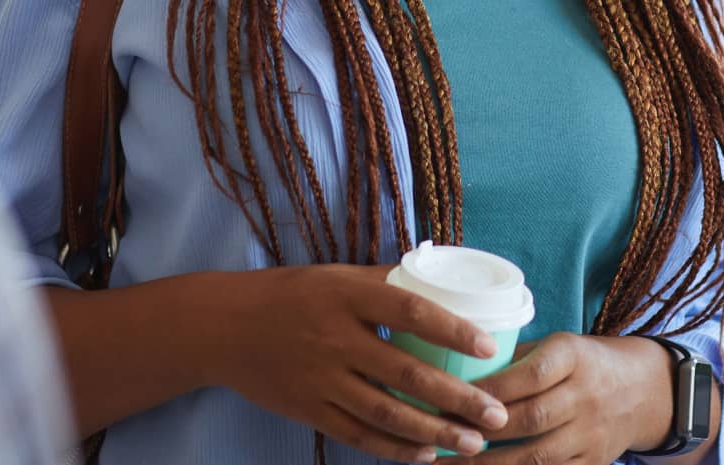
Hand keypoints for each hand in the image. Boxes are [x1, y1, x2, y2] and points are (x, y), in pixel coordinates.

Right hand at [200, 264, 510, 462]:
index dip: (453, 329)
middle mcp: (335, 338)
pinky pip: (359, 436)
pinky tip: (426, 456)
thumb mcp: (337, 276)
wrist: (227, 326)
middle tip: (497, 414)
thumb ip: (385, 281)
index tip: (489, 347)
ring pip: (386, 413)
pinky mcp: (309, 410)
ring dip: (435, 433)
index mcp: (347, 295)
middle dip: (457, 398)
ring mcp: (321, 378)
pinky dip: (394, 450)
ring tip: (473, 444)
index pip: (410, 312)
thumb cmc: (293, 293)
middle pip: (406, 373)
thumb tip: (441, 280)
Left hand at [469, 333, 680, 463]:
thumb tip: (463, 368)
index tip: (453, 397)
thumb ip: (516, 358)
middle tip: (441, 436)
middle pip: (532, 419)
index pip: (530, 374)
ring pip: (538, 457)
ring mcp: (591, 434)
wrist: (642, 390)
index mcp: (572, 356)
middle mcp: (585, 396)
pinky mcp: (593, 464)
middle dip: (483, 431)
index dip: (492, 389)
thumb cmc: (583, 361)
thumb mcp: (557, 346)